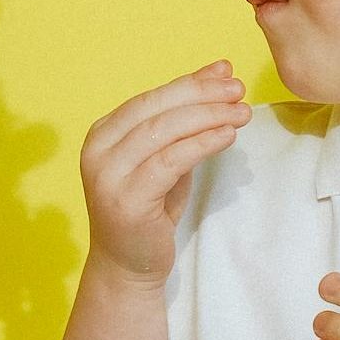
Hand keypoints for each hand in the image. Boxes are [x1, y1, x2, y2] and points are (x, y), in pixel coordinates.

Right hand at [80, 61, 249, 287]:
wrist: (128, 266)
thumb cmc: (150, 210)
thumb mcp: (166, 158)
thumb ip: (185, 121)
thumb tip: (218, 73)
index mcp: (103, 134)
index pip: (149, 98)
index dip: (189, 83)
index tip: (225, 73)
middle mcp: (98, 150)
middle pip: (155, 109)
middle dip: (201, 95)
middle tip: (238, 90)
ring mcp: (107, 175)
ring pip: (162, 131)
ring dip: (207, 117)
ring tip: (241, 112)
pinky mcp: (126, 199)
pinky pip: (169, 161)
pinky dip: (201, 144)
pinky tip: (227, 137)